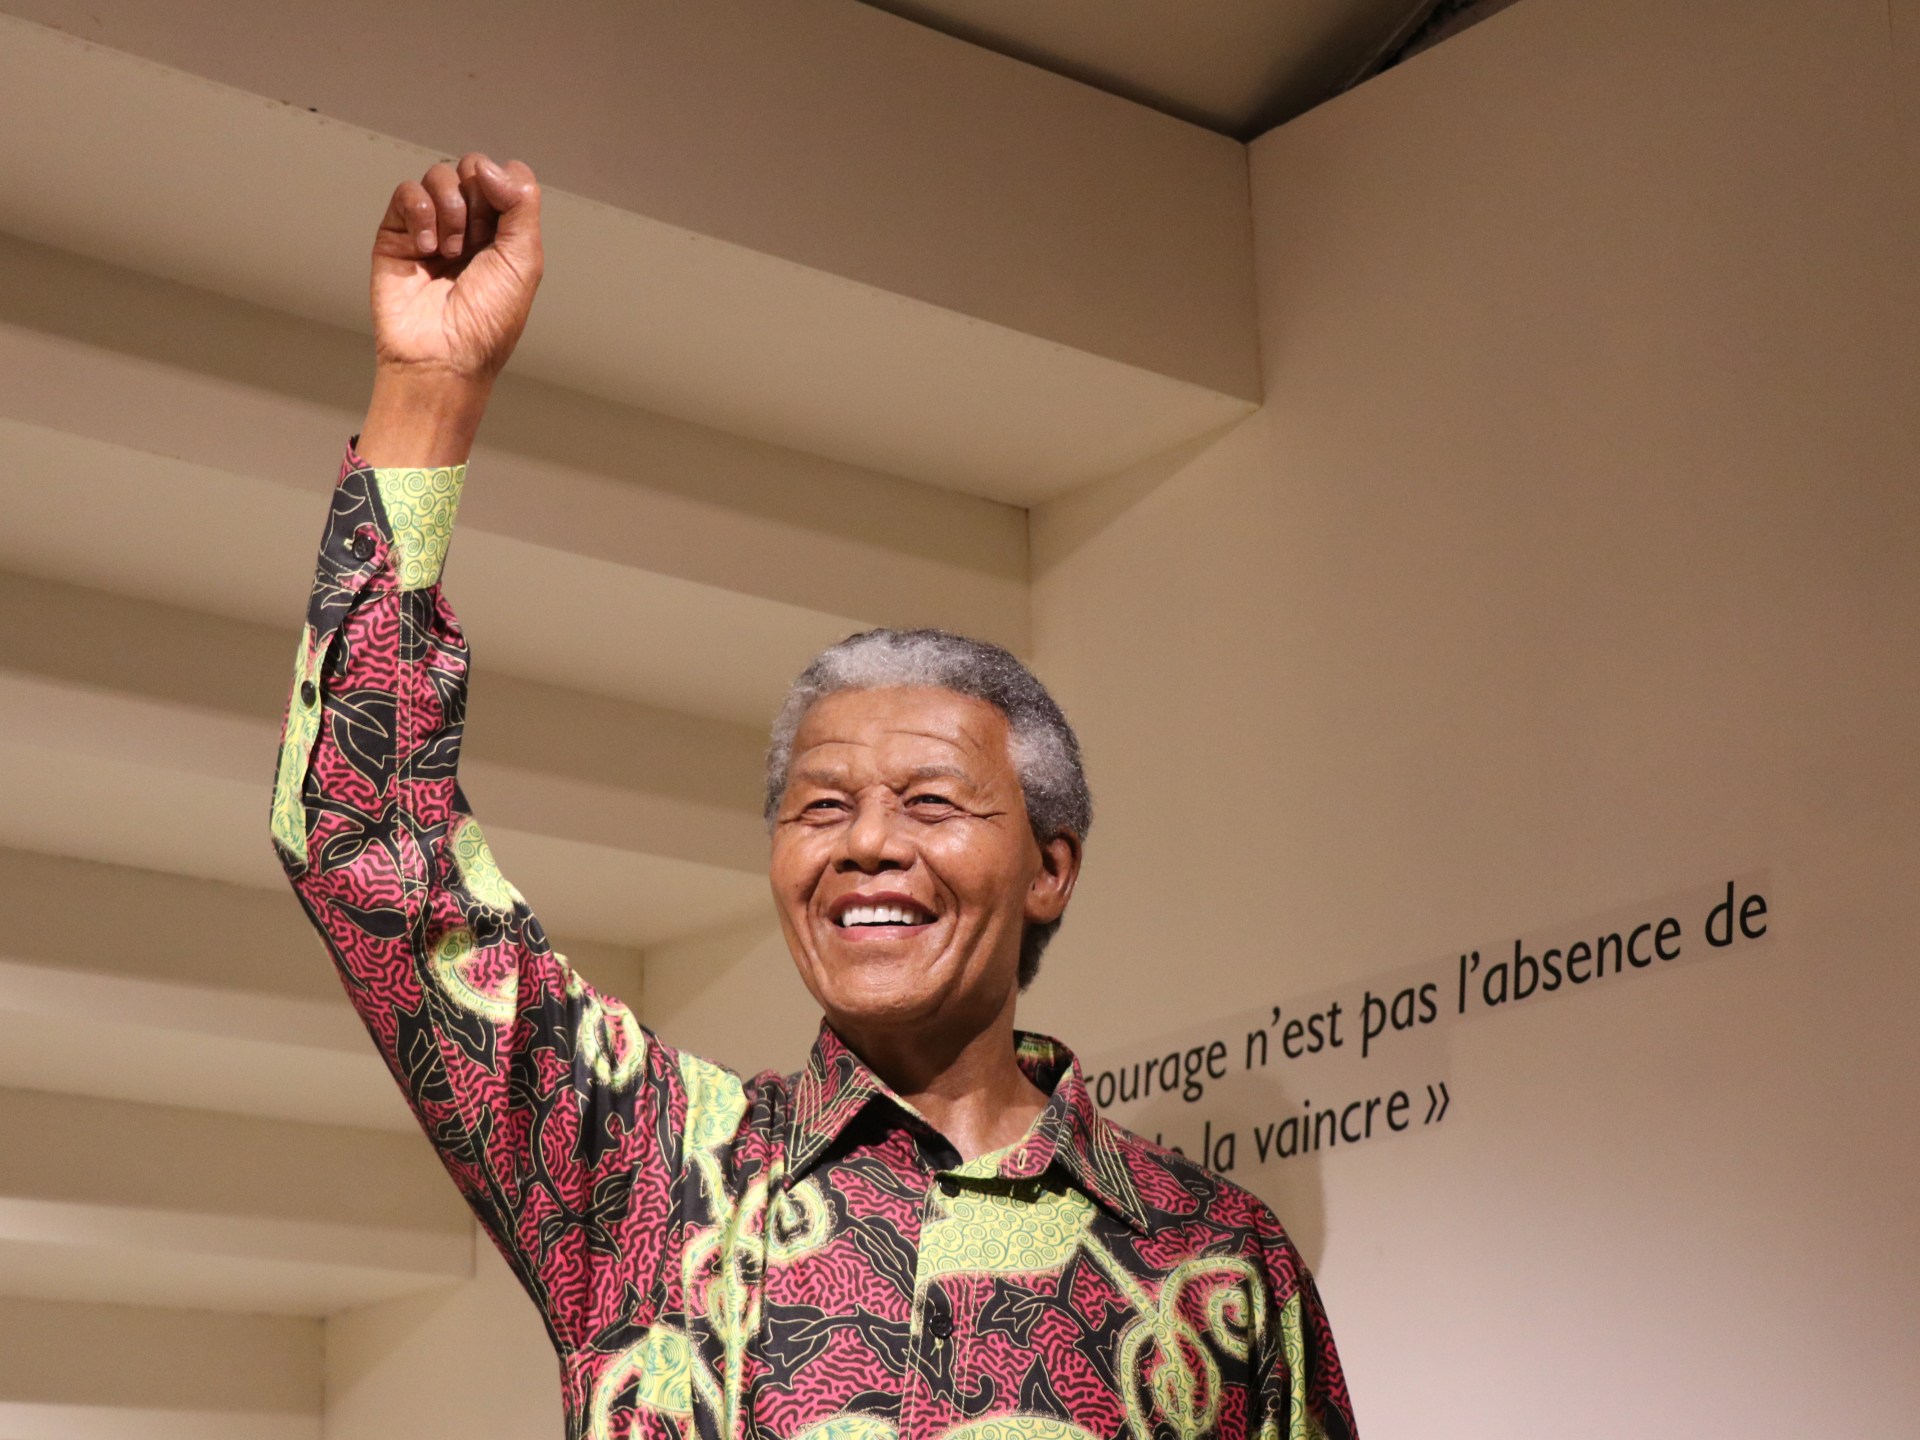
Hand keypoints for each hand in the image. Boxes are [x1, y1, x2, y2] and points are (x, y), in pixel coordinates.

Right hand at [371, 152, 542, 382]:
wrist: (442, 354)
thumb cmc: (486, 322)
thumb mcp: (525, 260)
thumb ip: (522, 204)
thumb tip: (491, 166)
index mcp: (504, 233)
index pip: (505, 177)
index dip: (504, 190)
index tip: (501, 226)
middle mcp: (469, 226)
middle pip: (472, 170)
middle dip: (477, 202)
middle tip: (474, 243)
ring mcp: (432, 227)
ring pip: (440, 175)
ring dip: (450, 210)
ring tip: (450, 251)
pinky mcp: (397, 232)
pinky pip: (407, 191)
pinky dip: (421, 213)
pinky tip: (427, 247)